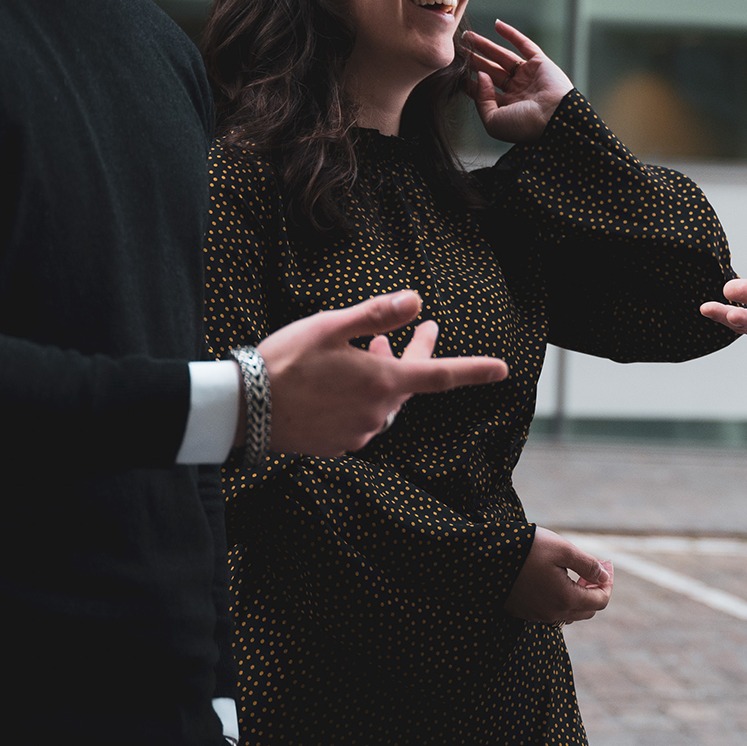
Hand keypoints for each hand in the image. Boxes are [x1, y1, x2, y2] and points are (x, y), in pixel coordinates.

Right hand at [253, 291, 507, 455]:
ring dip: (384, 373)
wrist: (242, 409)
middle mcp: (376, 414)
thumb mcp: (333, 326)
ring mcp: (355, 433)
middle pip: (408, 384)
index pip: (440, 377)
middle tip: (424, 329)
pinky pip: (360, 416)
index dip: (474, 370)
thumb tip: (418, 302)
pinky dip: (362, 394)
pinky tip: (343, 378)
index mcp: (382, 384)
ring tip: (373, 346)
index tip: (503, 370)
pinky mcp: (335, 444)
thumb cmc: (287, 360)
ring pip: (383, 399)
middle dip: (416, 355)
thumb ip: (379, 315)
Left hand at [462, 20, 572, 143]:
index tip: (453, 70)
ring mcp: (529, 76)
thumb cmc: (524, 126)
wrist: (555, 119)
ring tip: (468, 36)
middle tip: (458, 49)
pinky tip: (497, 24)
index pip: (483, 91)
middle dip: (473, 60)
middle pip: (490, 71)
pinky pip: (524, 45)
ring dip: (485, 45)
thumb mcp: (493, 121)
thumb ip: (481, 100)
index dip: (468, 80)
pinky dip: (511, 34)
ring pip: (503, 56)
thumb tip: (480, 76)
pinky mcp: (540, 63)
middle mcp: (517, 91)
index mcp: (507, 107)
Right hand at [504, 526, 613, 624]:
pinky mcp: (526, 612)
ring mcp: (538, 616)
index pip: (600, 601)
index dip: (609, 583)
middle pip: (588, 610)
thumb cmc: (529, 548)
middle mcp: (553, 614)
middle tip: (596, 568)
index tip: (607, 564)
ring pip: (570, 613)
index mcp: (566, 599)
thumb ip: (587, 565)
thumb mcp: (563, 549)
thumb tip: (604, 577)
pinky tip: (559, 579)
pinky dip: (564, 599)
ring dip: (580, 595)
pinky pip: (553, 612)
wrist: (490, 556)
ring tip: (579, 572)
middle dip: (596, 590)